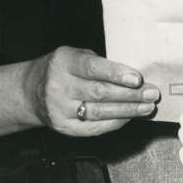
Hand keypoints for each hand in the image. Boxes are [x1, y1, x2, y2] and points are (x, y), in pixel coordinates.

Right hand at [25, 46, 158, 136]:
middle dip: (130, 95)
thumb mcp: (76, 55)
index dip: (116, 74)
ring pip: (99, 112)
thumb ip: (100, 64)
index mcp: (64, 63)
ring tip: (147, 107)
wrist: (30, 91)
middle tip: (152, 93)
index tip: (137, 79)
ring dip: (127, 111)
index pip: (93, 69)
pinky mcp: (63, 127)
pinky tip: (129, 117)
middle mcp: (59, 87)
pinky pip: (93, 127)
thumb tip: (135, 77)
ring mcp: (60, 109)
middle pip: (100, 93)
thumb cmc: (63, 69)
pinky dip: (114, 123)